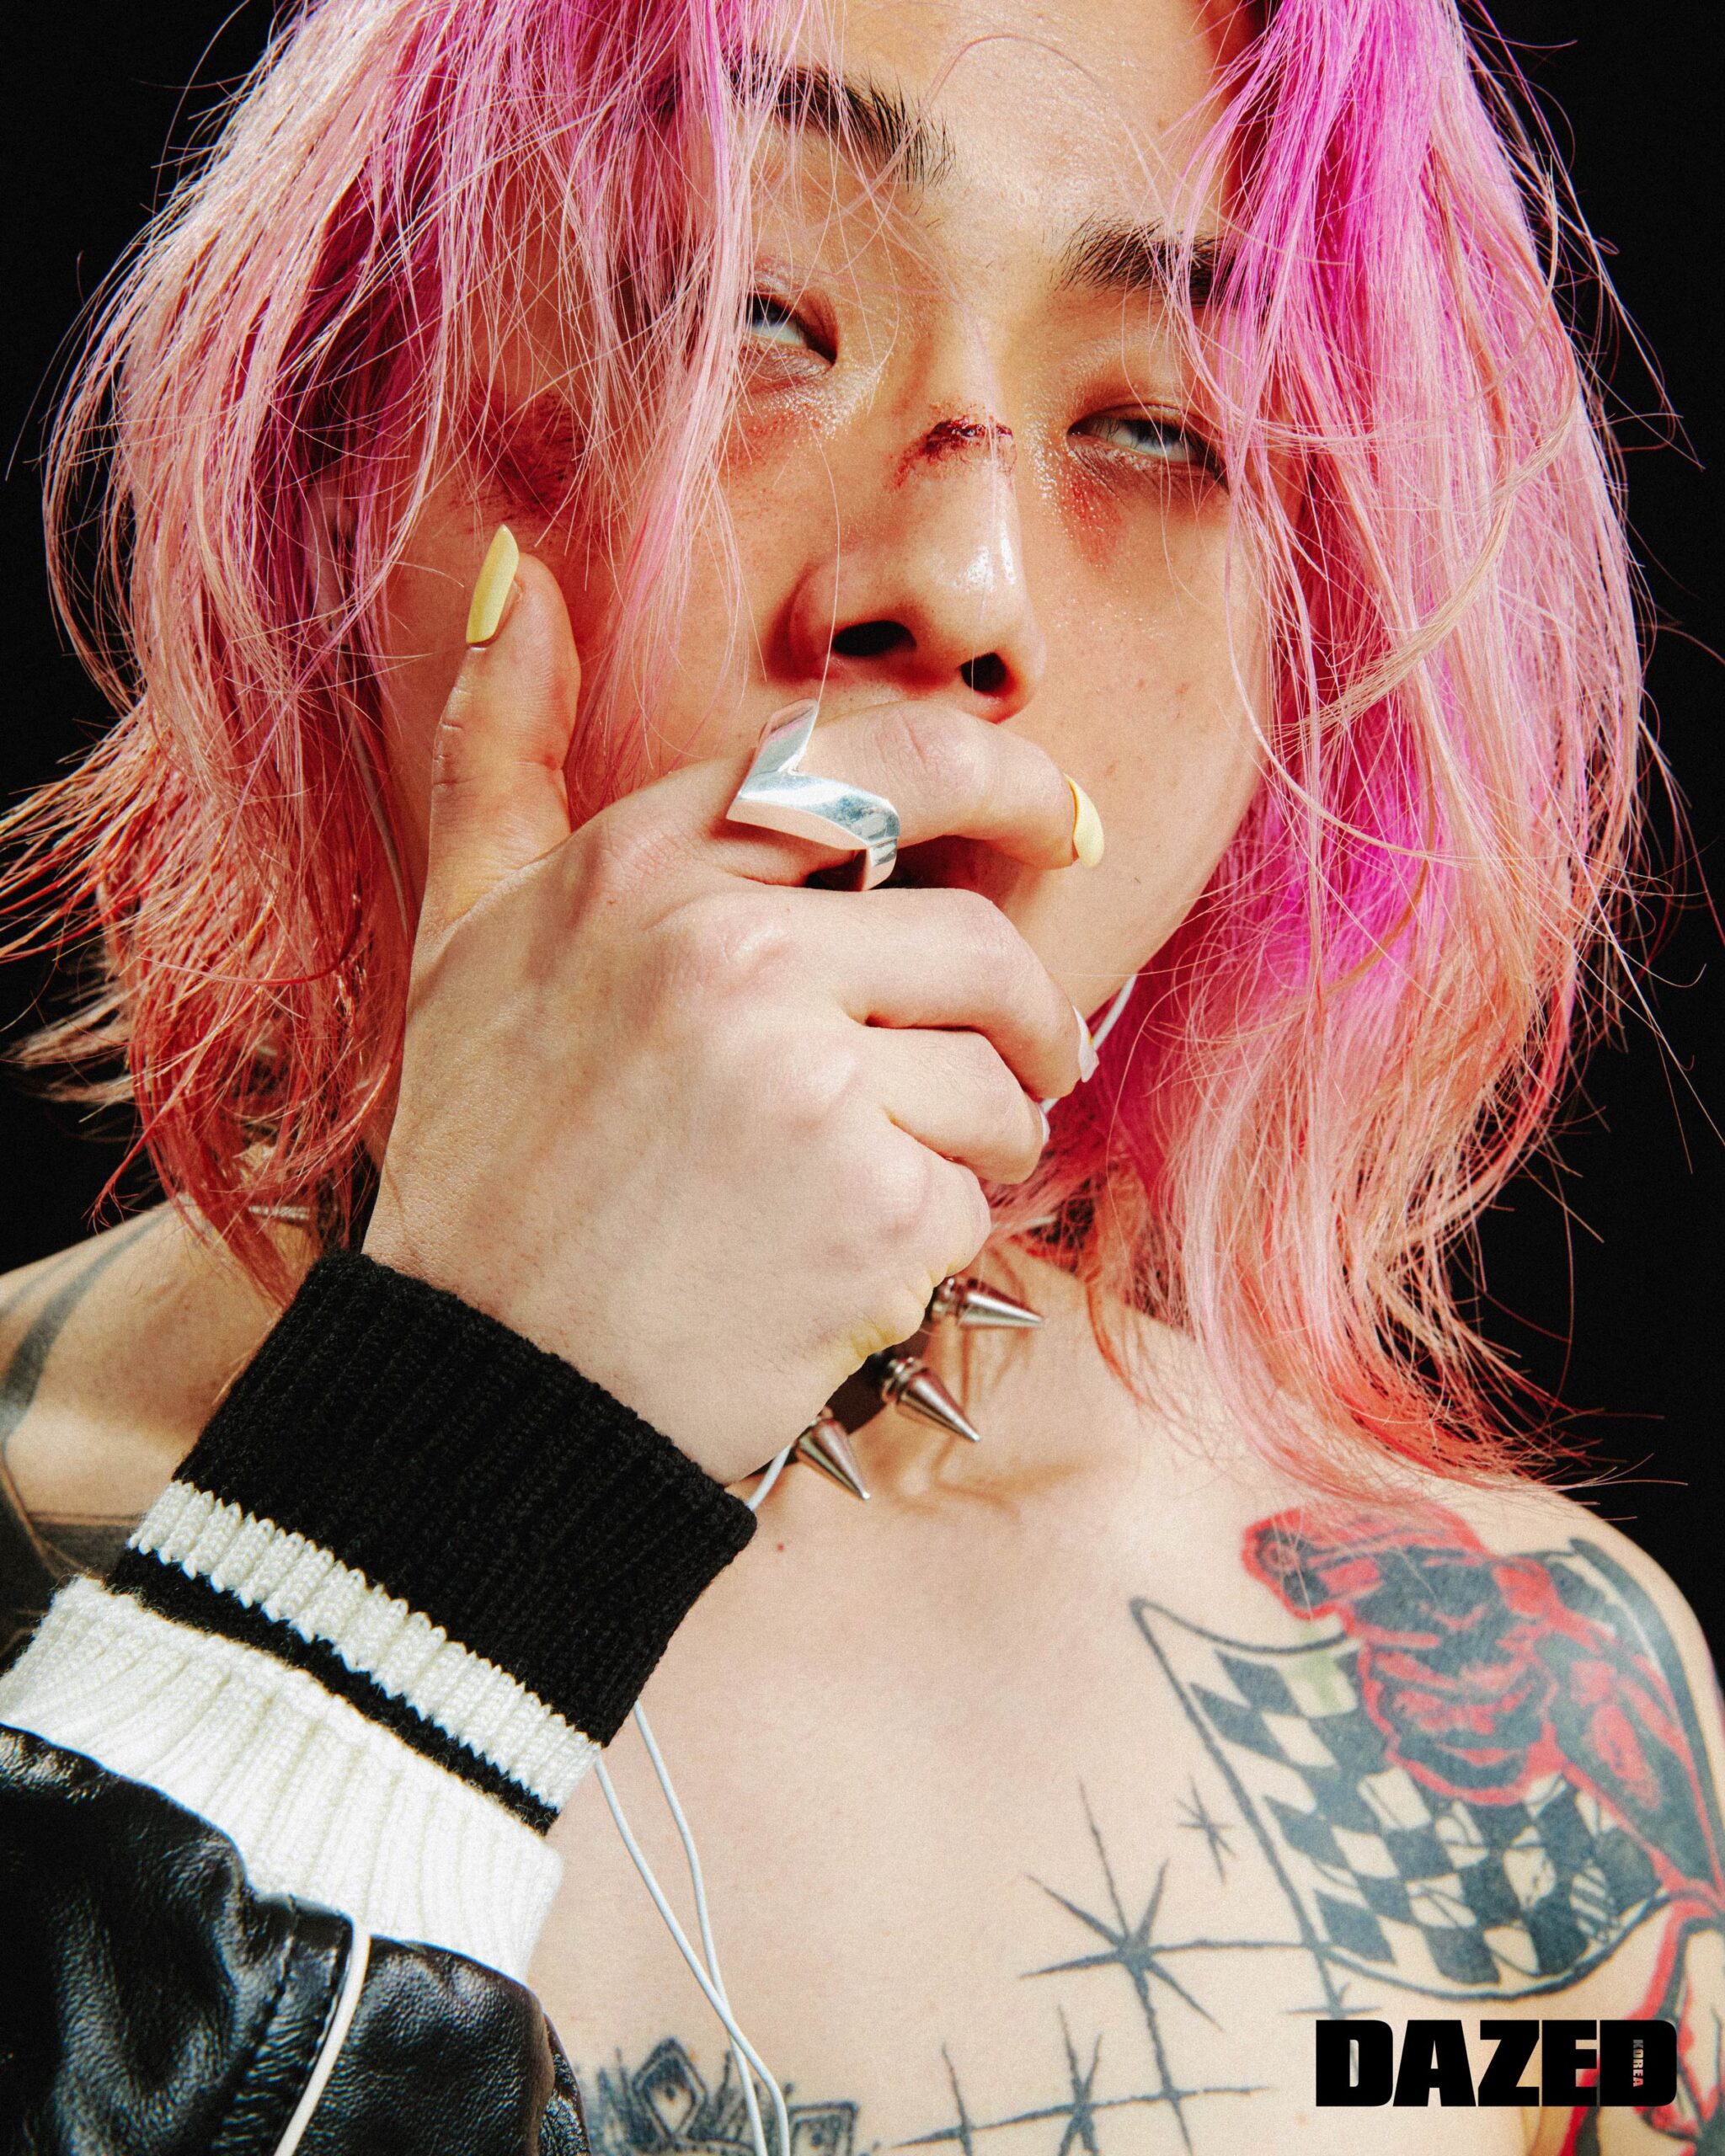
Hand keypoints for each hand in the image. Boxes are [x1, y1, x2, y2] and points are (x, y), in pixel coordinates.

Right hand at [364, 537, 1089, 1482]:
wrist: (488, 1386)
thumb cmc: (488, 1157)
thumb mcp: (465, 933)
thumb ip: (501, 748)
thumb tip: (523, 574)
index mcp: (645, 871)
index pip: (888, 762)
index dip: (1003, 782)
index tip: (1063, 824)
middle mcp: (727, 954)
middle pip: (980, 942)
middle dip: (1022, 1016)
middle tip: (1019, 1066)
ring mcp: (804, 1082)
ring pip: (998, 1081)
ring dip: (978, 1140)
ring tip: (881, 1184)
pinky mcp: (868, 1210)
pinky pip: (979, 1195)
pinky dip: (935, 1238)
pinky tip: (841, 1265)